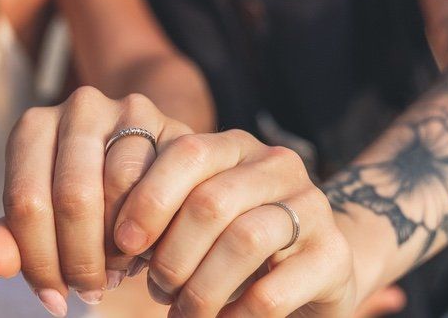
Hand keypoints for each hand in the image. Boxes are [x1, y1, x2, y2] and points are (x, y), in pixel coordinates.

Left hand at [0, 86, 192, 315]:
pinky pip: (163, 181)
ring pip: (119, 185)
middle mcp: (79, 107)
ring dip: (117, 245)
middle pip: (72, 195)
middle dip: (79, 259)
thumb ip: (13, 240)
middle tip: (88, 290)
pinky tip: (144, 250)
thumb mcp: (46, 218)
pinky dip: (152, 227)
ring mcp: (130, 110)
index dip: (38, 260)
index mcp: (34, 126)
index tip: (53, 296)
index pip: (25, 200)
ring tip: (115, 271)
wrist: (149, 168)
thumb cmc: (87, 200)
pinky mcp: (174, 126)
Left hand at [108, 129, 359, 317]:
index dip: (147, 200)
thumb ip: (163, 212)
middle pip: (210, 201)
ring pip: (242, 241)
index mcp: (236, 147)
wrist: (319, 267)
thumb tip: (114, 242)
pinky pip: (270, 292)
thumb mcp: (199, 216)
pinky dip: (234, 316)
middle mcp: (278, 166)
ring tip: (183, 312)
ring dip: (199, 289)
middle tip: (157, 289)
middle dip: (171, 255)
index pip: (186, 153)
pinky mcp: (332, 256)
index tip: (121, 245)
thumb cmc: (234, 244)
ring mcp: (312, 208)